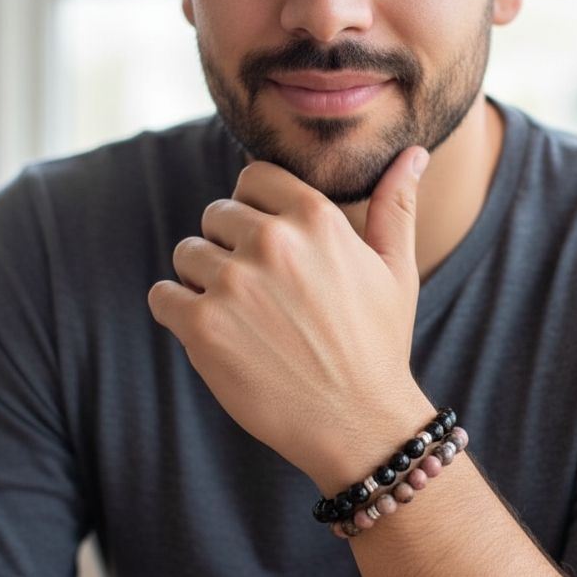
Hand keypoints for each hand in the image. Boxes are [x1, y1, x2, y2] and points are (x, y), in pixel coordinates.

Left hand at [148, 147, 432, 489]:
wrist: (358, 423)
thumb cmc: (378, 343)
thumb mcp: (396, 269)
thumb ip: (395, 204)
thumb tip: (414, 152)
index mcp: (316, 218)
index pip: (252, 177)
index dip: (255, 207)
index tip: (267, 240)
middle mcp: (272, 242)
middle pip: (215, 214)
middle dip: (230, 244)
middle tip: (260, 289)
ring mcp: (234, 284)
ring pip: (187, 254)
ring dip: (205, 280)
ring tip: (243, 315)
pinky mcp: (202, 327)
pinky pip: (162, 296)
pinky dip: (179, 312)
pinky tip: (217, 333)